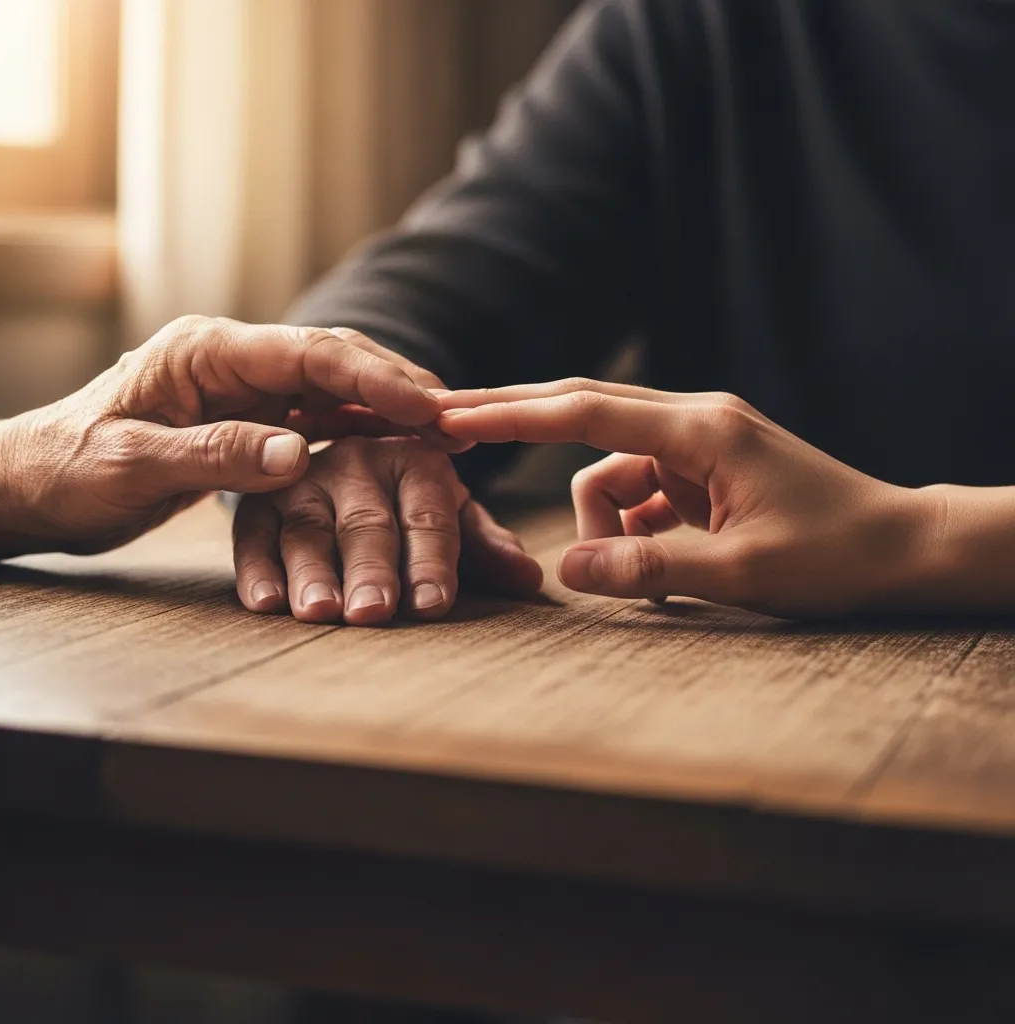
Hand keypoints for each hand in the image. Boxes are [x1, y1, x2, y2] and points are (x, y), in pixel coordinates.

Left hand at [0, 318, 453, 560]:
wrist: (33, 486)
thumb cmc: (68, 473)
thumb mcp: (130, 467)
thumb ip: (212, 454)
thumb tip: (297, 455)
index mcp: (204, 351)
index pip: (307, 352)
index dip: (373, 376)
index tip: (428, 407)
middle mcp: (233, 359)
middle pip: (335, 358)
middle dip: (399, 384)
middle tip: (459, 418)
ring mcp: (245, 386)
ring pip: (337, 385)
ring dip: (392, 407)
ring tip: (448, 433)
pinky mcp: (251, 417)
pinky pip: (322, 417)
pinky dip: (366, 431)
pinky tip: (401, 450)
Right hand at [233, 436, 542, 623]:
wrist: (339, 468)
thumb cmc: (409, 504)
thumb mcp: (450, 516)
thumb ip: (484, 546)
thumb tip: (530, 579)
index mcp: (415, 459)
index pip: (427, 515)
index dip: (431, 561)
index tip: (432, 604)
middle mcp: (358, 461)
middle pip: (366, 522)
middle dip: (371, 570)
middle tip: (372, 612)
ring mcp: (303, 478)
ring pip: (308, 528)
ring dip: (312, 573)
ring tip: (319, 613)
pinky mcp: (257, 501)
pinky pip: (252, 535)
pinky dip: (258, 570)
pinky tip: (267, 604)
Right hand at [437, 379, 940, 617]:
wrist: (901, 548)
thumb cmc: (836, 554)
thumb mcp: (741, 570)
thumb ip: (649, 569)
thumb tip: (567, 572)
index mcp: (700, 429)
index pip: (585, 411)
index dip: (513, 414)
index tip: (453, 415)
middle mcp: (693, 421)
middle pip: (583, 410)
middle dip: (519, 421)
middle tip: (450, 424)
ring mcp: (698, 444)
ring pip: (608, 469)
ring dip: (599, 518)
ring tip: (633, 572)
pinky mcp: (701, 470)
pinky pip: (637, 492)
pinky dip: (629, 527)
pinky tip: (659, 562)